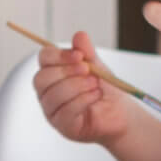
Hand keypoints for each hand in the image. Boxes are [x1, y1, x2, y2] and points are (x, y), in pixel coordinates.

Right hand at [32, 31, 137, 146]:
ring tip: (95, 84)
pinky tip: (95, 96)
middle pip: (42, 78)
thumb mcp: (97, 66)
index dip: (58, 55)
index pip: (43, 59)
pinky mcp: (62, 126)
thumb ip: (87, 52)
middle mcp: (47, 92)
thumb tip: (79, 35)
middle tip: (87, 69)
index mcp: (52, 72)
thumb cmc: (103, 88)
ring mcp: (52, 110)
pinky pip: (65, 111)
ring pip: (53, 95)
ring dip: (77, 86)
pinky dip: (83, 101)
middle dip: (66, 71)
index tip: (79, 55)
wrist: (119, 112)